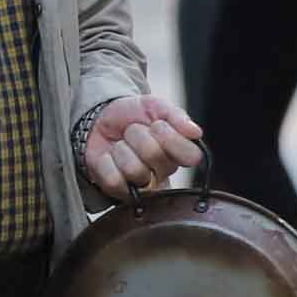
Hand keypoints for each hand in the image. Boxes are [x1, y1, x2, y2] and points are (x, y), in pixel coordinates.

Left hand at [81, 95, 205, 196]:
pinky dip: (107, 162)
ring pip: (134, 170)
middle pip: (155, 156)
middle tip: (134, 131)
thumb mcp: (155, 106)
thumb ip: (177, 116)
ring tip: (121, 144)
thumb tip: (196, 132)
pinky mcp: (119, 190)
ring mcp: (143, 184)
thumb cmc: (133, 115)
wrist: (100, 119)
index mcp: (180, 153)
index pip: (192, 156)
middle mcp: (165, 172)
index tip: (158, 124)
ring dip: (121, 149)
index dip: (170, 137)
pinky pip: (115, 181)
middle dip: (138, 136)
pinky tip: (110, 157)